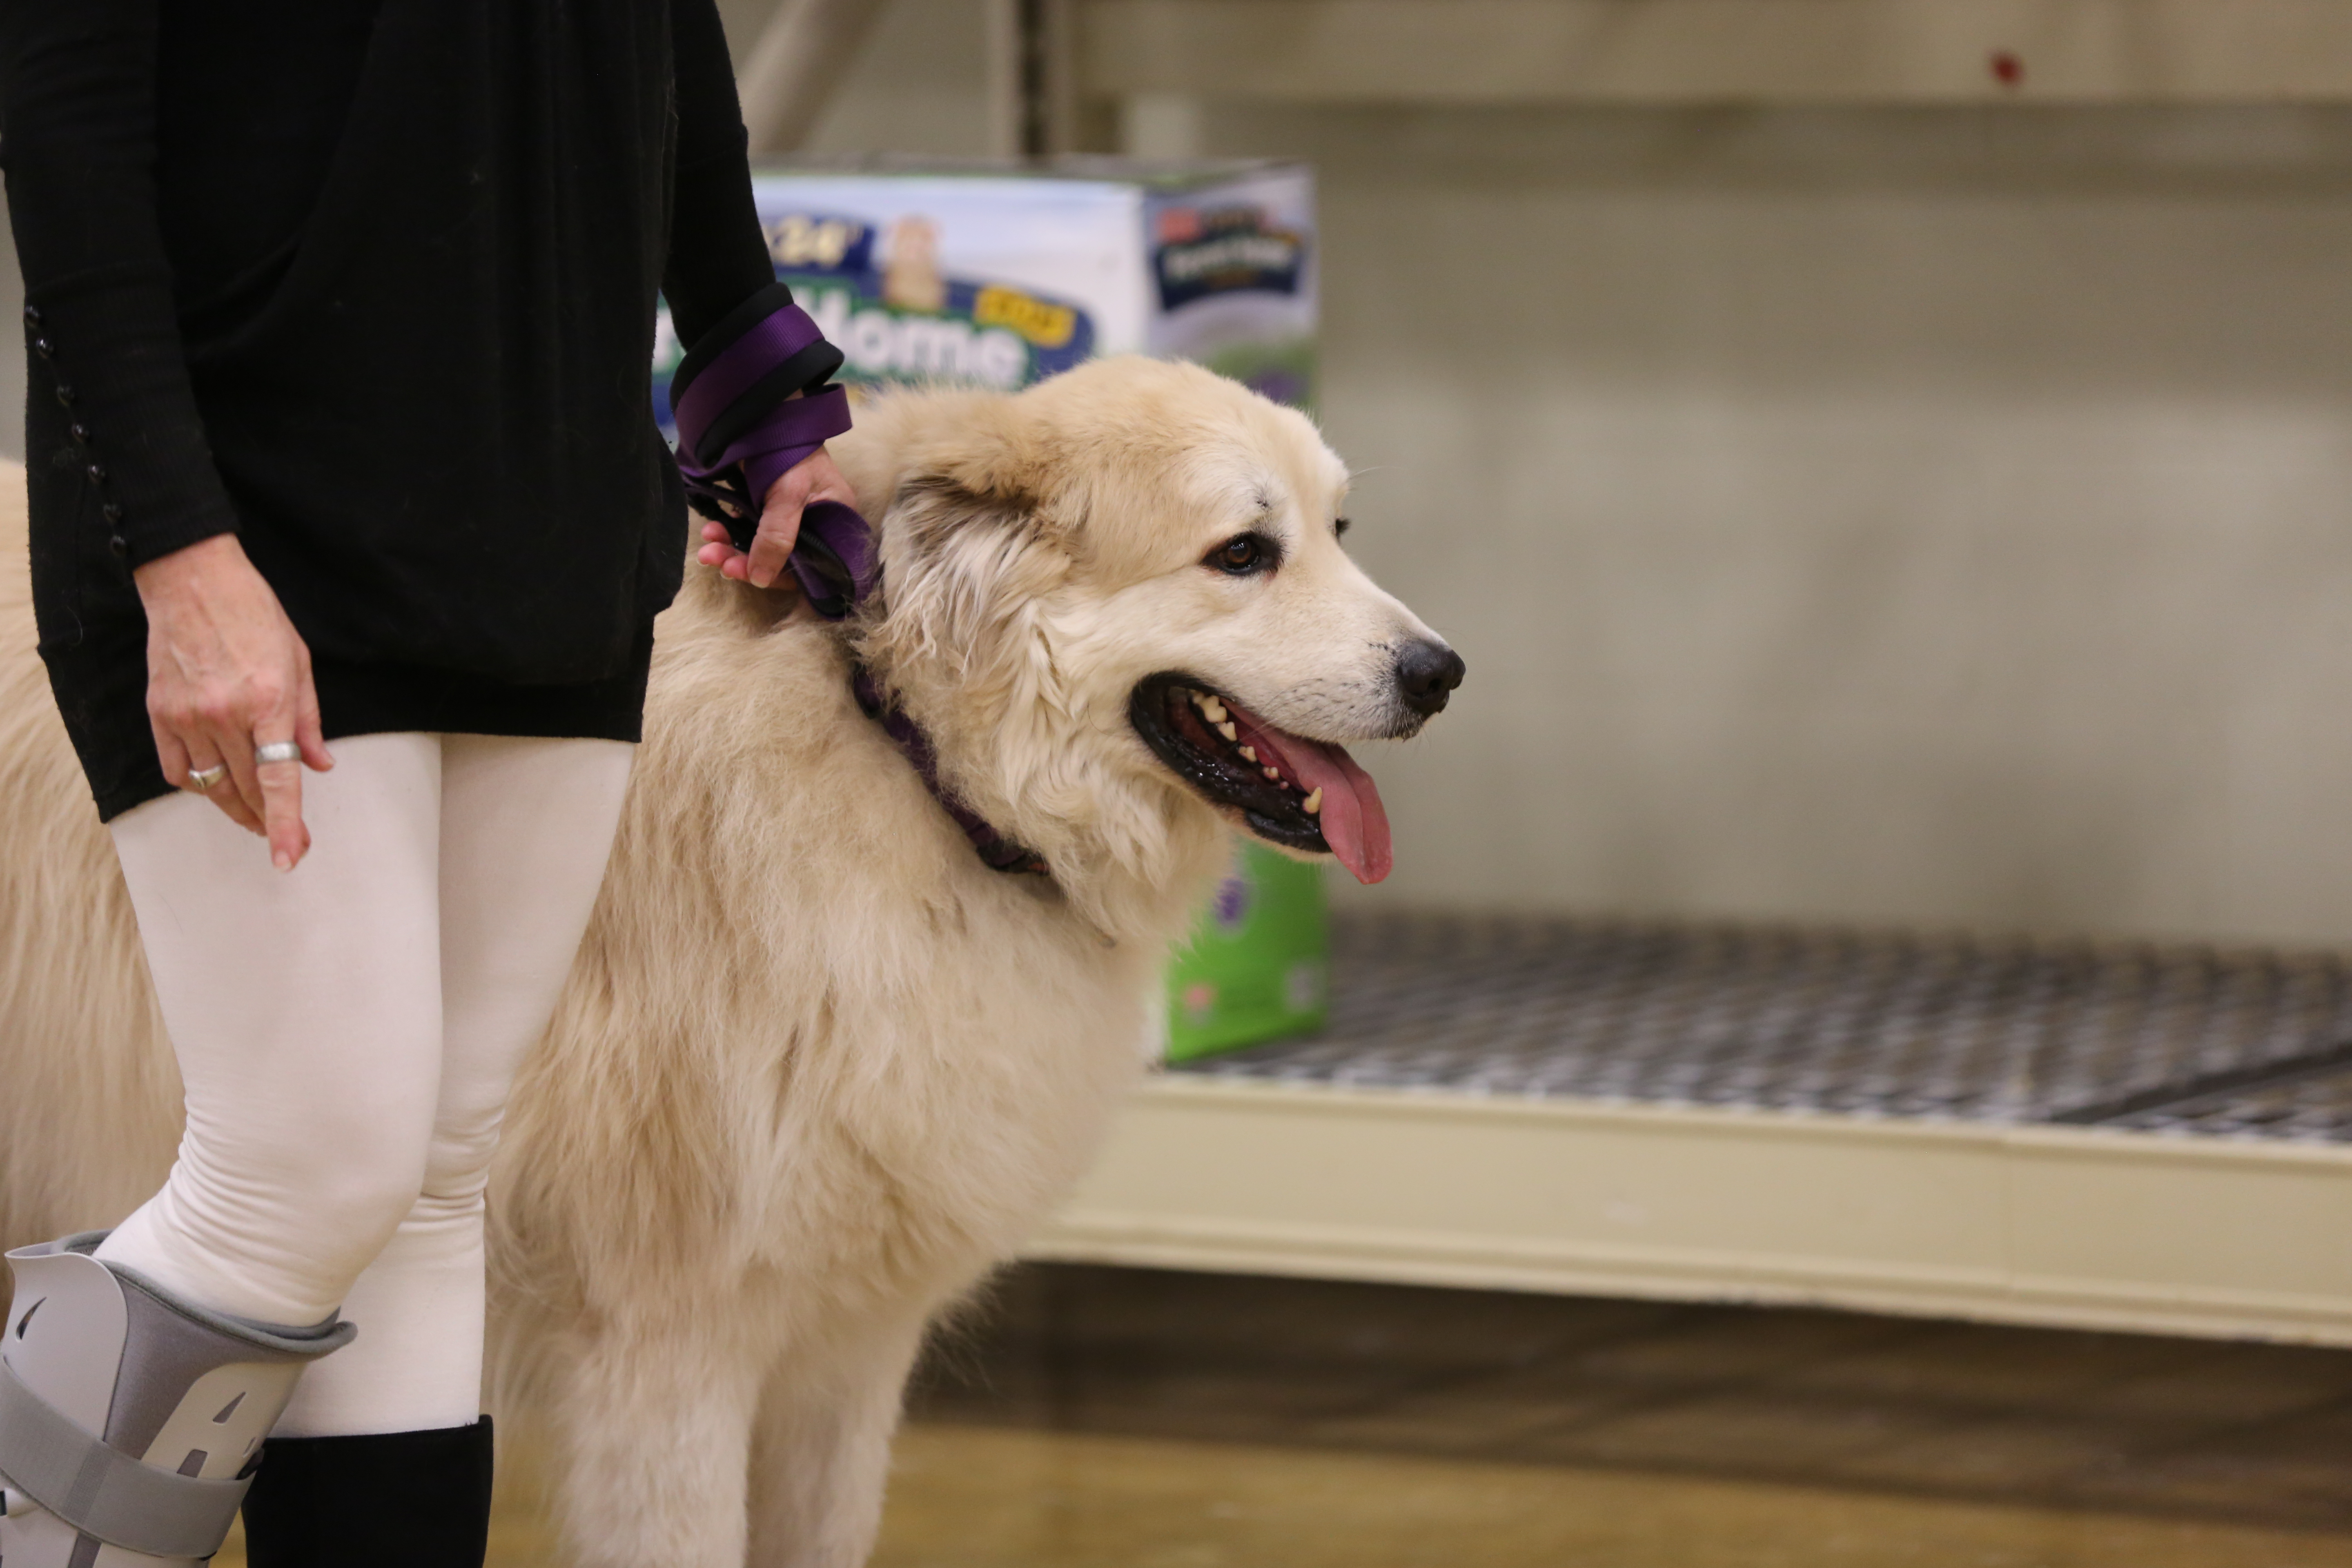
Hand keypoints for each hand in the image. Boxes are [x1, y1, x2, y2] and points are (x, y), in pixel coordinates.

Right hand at [134, 534, 332, 869]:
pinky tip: (215, 786)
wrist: (193, 581)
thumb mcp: (299, 663)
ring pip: (212, 786)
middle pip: (247, 790)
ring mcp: (188, 716)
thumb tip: (320, 766)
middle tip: (286, 840)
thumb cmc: (254, 616)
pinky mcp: (160, 713)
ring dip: (237, 809)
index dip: (285, 824)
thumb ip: (309, 721)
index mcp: (269, 701)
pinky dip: (198, 785)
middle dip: (269, 822)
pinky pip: (178, 769)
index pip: (278, 779)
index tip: (289, 857)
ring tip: (256, 819)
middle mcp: (226, 715)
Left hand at [695, 445, 857, 590]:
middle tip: (716, 559)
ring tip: (708, 547)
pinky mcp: (766, 509)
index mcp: (834, 525)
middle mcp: (815, 526)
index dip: (778, 576)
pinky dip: (728, 534)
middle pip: (781, 561)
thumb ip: (777, 538)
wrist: (769, 413)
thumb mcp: (788, 495)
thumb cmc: (790, 451)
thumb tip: (759, 579)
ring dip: (730, 550)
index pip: (811, 567)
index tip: (746, 575)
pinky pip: (747, 533)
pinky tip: (712, 529)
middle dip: (744, 562)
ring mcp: (789, 517)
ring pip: (759, 549)